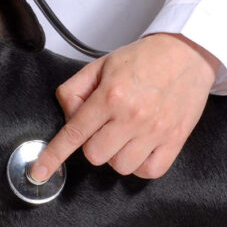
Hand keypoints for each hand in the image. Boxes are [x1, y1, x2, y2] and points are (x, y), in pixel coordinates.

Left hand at [31, 33, 219, 180]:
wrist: (188, 53)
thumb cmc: (145, 59)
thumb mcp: (101, 65)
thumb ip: (75, 90)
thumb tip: (68, 118)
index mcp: (110, 95)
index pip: (74, 133)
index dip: (54, 156)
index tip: (39, 172)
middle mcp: (132, 116)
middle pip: (95, 155)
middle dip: (94, 143)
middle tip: (106, 125)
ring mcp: (155, 131)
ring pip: (120, 166)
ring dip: (117, 154)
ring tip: (126, 133)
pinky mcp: (175, 140)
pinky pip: (149, 172)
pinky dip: (141, 165)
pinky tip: (141, 147)